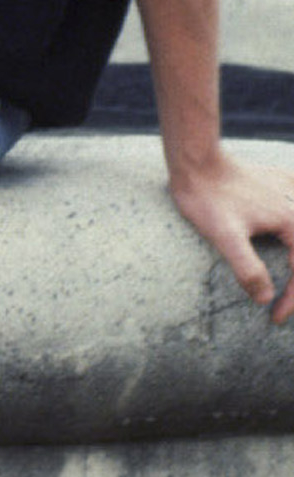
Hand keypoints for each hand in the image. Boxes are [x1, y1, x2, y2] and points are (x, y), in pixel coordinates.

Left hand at [170, 148, 293, 324]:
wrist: (193, 159)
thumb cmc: (206, 196)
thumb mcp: (224, 236)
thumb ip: (247, 267)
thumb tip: (265, 298)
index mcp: (291, 222)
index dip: (291, 300)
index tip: (275, 317)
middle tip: (286, 305)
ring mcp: (288, 193)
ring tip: (291, 280)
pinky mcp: (276, 185)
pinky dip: (293, 232)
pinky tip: (289, 231)